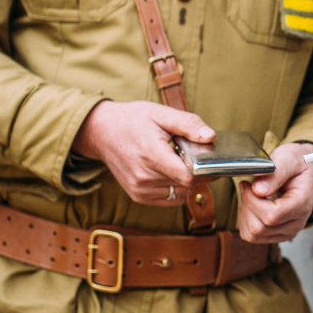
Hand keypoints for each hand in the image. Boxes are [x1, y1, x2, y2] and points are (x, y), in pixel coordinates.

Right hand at [73, 99, 214, 204]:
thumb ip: (188, 124)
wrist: (101, 132)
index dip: (203, 168)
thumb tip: (211, 137)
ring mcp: (140, 189)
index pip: (187, 176)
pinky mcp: (138, 196)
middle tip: (190, 153)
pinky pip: (170, 199)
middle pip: (187, 185)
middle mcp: (144, 177)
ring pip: (181, 194)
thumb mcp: (161, 113)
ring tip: (176, 160)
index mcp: (151, 154)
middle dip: (196, 171)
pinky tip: (169, 171)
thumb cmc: (133, 120)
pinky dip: (176, 187)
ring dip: (186, 181)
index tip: (206, 155)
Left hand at [237, 142, 312, 242]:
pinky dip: (246, 221)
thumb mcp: (289, 158)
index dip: (253, 201)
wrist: (303, 169)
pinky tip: (253, 205)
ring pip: (253, 234)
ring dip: (246, 214)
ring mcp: (287, 231)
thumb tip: (258, 190)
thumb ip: (276, 172)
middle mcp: (297, 222)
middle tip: (249, 187)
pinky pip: (252, 236)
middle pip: (259, 227)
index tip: (248, 185)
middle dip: (247, 205)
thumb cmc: (297, 163)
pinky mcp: (277, 235)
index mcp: (302, 204)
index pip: (271, 215)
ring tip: (252, 195)